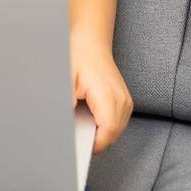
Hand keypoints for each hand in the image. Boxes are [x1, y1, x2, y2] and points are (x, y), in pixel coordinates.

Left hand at [72, 37, 133, 153]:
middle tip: (78, 142)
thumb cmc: (78, 57)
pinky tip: (92, 121)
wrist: (91, 42)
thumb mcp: (66, 80)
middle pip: (114, 133)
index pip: (108, 131)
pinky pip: (119, 120)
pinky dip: (107, 125)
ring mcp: (126, 99)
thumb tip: (64, 124)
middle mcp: (121, 99)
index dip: (96, 144)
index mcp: (107, 95)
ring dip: (103, 133)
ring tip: (83, 130)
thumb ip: (66, 103)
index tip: (81, 149)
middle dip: (97, 141)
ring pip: (118, 129)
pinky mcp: (125, 99)